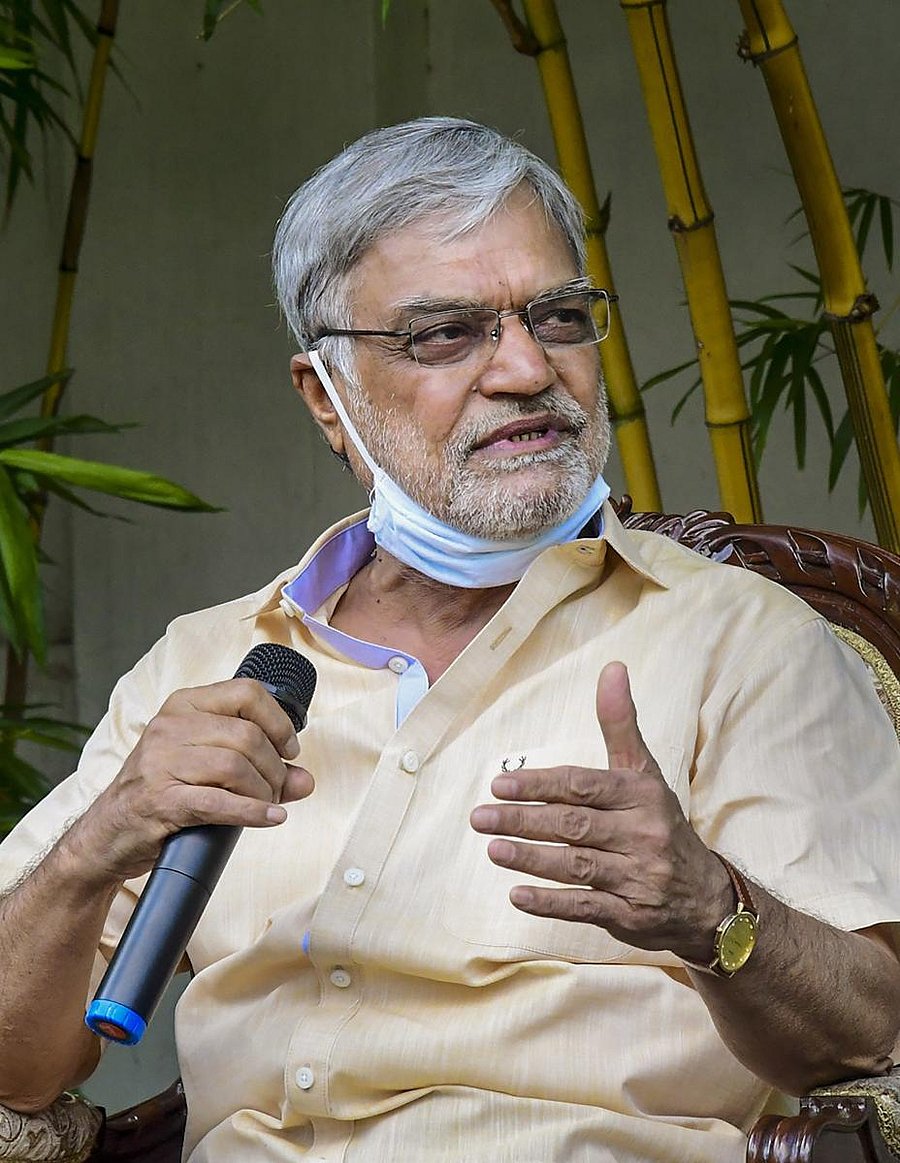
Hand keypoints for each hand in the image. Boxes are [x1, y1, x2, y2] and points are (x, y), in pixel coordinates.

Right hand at [65, 678, 313, 884]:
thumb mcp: (208, 768)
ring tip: (266, 804)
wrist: (108, 833)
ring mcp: (161, 762)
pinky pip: (219, 802)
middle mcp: (170, 726)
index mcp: (184, 705)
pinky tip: (270, 818)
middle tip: (276, 789)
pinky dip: (253, 812)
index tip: (289, 750)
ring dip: (264, 791)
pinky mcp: (160, 800)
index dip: (279, 722)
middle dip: (274, 768)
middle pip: (247, 735)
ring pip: (236, 766)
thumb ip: (260, 769)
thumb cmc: (163, 792)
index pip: (247, 692)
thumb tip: (306, 780)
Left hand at [469, 661, 730, 960]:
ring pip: (576, 866)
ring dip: (531, 858)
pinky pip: (585, 907)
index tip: (498, 784)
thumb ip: (620, 723)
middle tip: (480, 817)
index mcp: (641, 795)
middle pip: (574, 825)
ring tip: (492, 849)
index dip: (539, 784)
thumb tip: (612, 668)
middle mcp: (642, 834)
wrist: (705, 896)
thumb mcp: (644, 772)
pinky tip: (517, 895)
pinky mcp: (630, 915)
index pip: (583, 785)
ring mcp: (638, 877)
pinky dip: (550, 903)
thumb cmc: (660, 822)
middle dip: (524, 820)